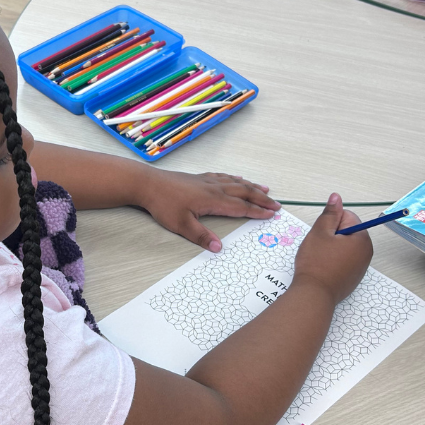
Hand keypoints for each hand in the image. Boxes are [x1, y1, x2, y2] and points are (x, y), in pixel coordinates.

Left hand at [138, 170, 280, 252]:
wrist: (148, 184)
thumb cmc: (163, 204)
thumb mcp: (181, 225)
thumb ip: (201, 236)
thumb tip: (219, 248)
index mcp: (213, 200)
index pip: (241, 207)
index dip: (258, 211)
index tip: (272, 214)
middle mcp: (214, 188)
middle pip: (244, 192)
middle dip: (261, 199)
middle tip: (276, 204)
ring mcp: (207, 181)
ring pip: (236, 183)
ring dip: (252, 187)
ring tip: (265, 189)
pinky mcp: (199, 178)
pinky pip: (223, 176)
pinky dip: (235, 178)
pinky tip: (238, 178)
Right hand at [294, 193, 372, 304]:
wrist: (314, 294)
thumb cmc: (316, 262)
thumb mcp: (320, 233)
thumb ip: (330, 213)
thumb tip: (336, 197)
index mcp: (362, 238)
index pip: (347, 217)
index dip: (330, 224)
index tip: (322, 236)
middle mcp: (366, 252)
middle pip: (347, 232)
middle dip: (332, 236)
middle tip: (319, 247)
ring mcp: (361, 266)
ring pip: (344, 247)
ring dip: (332, 248)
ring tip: (320, 258)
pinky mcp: (354, 277)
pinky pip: (344, 261)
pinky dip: (334, 261)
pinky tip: (324, 268)